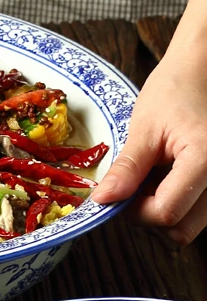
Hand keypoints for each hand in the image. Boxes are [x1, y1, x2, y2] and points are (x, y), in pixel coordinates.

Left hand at [92, 51, 206, 244]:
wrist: (203, 71)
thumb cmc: (177, 90)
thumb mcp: (145, 128)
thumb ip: (128, 168)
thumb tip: (103, 200)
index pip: (165, 213)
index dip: (133, 210)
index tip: (118, 192)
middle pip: (181, 229)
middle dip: (150, 214)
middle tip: (133, 186)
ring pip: (192, 223)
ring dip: (165, 208)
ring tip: (154, 175)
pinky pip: (200, 209)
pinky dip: (180, 200)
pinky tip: (168, 175)